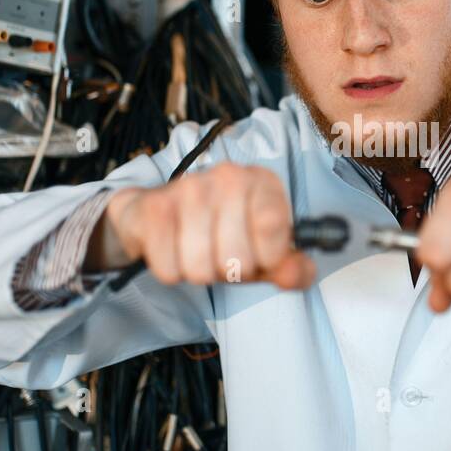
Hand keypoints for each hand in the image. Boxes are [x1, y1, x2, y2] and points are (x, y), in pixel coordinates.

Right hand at [89, 163, 315, 289]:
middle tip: (220, 254)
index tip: (259, 253)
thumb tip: (295, 274)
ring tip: (197, 251)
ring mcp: (190, 187)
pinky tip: (172, 249)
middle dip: (228, 271)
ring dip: (198, 272)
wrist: (157, 214)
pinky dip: (171, 271)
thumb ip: (291, 267)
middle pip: (236, 260)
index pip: (274, 231)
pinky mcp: (156, 207)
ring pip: (200, 268)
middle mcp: (229, 176)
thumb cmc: (219, 233)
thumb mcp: (263, 251)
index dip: (266, 259)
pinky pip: (170, 269)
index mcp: (262, 183)